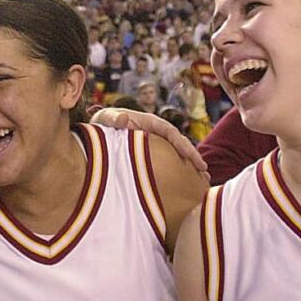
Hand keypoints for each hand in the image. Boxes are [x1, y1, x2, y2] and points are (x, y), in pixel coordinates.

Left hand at [90, 108, 208, 180]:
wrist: (95, 135)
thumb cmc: (101, 125)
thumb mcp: (104, 119)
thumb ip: (112, 118)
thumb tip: (123, 117)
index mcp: (148, 123)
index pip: (170, 132)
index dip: (182, 144)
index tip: (192, 156)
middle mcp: (155, 133)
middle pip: (178, 144)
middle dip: (192, 156)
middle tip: (204, 171)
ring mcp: (155, 145)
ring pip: (176, 154)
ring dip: (189, 165)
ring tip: (202, 180)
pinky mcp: (151, 156)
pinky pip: (168, 162)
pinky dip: (179, 171)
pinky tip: (186, 183)